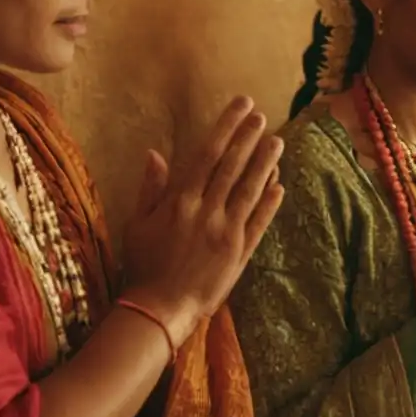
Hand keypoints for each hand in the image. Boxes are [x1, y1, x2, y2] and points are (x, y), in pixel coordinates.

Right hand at [122, 96, 285, 344]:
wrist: (160, 309)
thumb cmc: (143, 264)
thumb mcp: (136, 223)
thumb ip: (150, 188)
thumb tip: (155, 153)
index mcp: (180, 201)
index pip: (207, 154)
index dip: (226, 127)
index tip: (241, 107)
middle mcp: (206, 211)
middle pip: (231, 167)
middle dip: (248, 138)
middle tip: (261, 117)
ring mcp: (226, 232)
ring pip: (249, 190)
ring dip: (265, 165)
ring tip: (276, 142)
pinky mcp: (239, 252)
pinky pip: (258, 222)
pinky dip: (269, 203)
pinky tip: (279, 185)